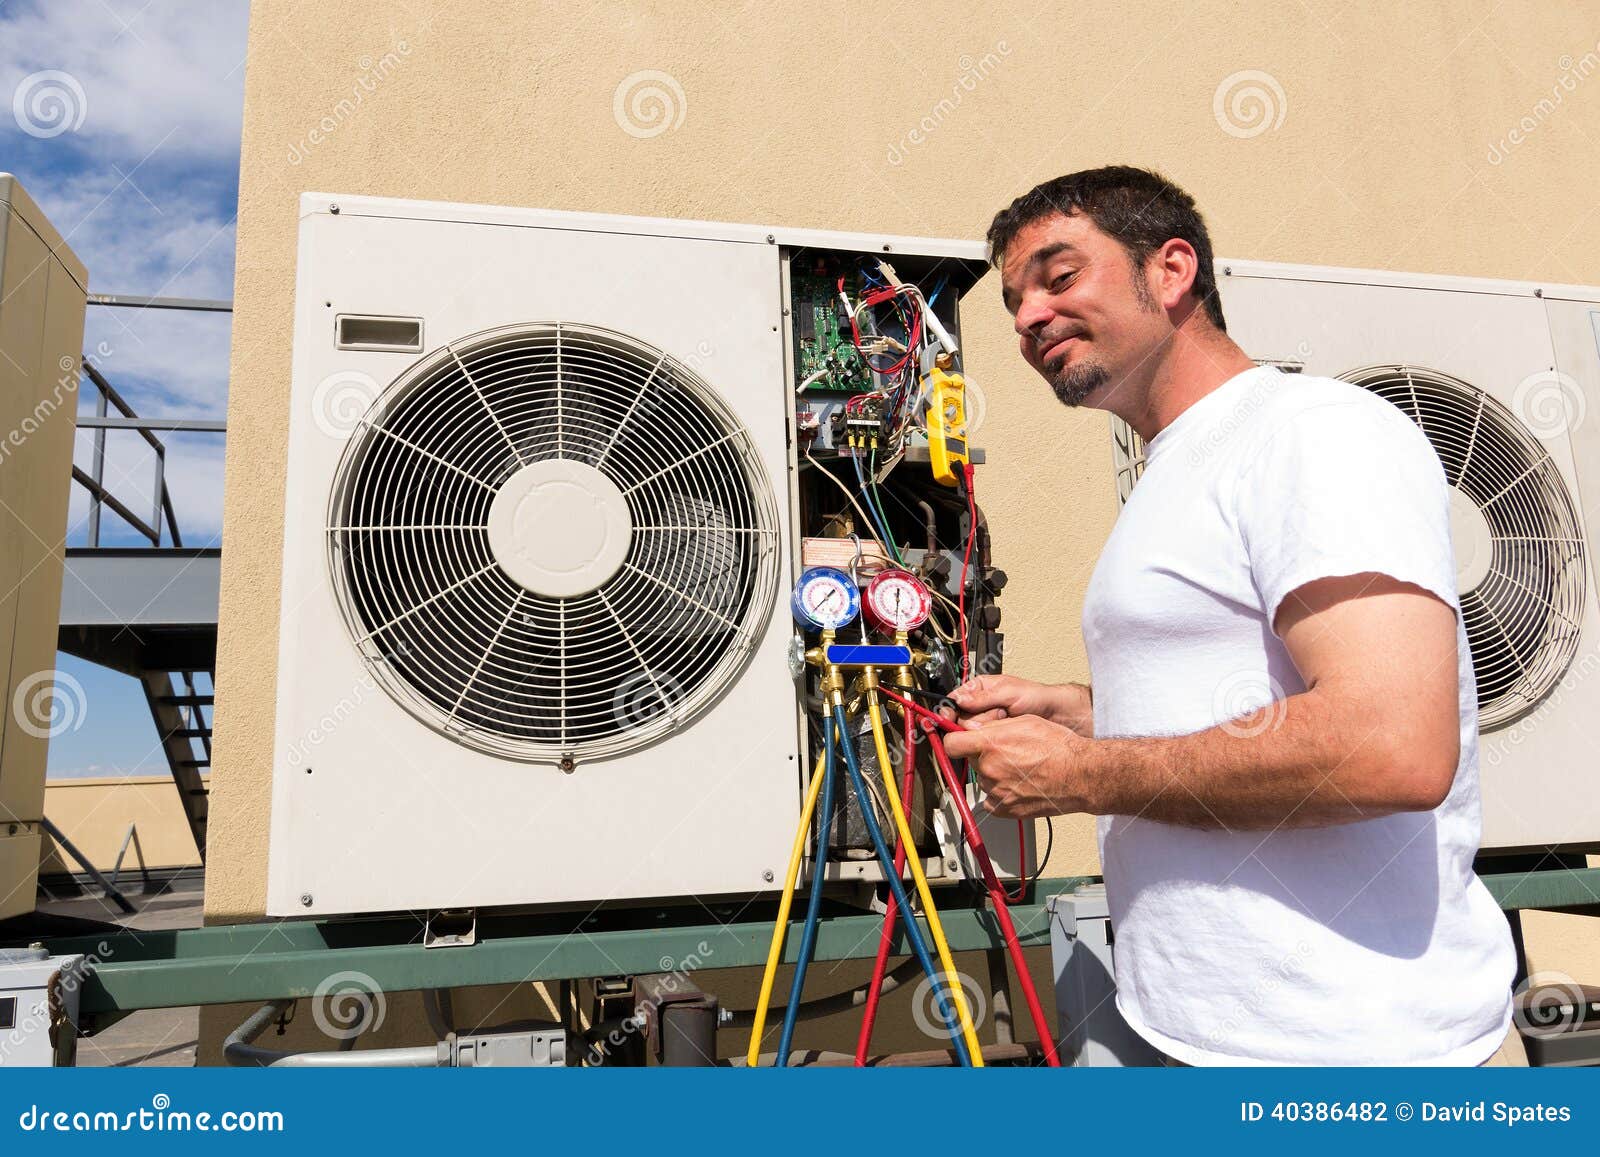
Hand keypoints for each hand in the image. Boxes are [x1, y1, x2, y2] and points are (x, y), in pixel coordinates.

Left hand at [941, 714, 1093, 818]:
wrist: (1080, 775)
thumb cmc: (1058, 747)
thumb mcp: (1024, 721)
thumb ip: (992, 726)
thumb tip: (971, 728)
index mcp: (990, 745)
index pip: (951, 744)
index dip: (953, 739)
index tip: (957, 739)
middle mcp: (989, 769)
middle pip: (971, 761)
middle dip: (982, 754)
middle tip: (1006, 751)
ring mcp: (996, 791)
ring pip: (983, 779)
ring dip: (994, 773)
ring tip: (1020, 768)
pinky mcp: (1005, 809)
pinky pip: (992, 799)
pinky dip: (1000, 793)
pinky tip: (1018, 784)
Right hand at [945, 675, 1093, 734]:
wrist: (1055, 714)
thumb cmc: (1035, 696)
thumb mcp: (1009, 692)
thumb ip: (983, 697)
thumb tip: (960, 699)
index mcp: (978, 689)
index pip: (954, 700)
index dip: (949, 710)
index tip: (947, 718)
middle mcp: (979, 705)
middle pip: (960, 719)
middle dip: (975, 720)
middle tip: (996, 714)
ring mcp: (986, 721)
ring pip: (971, 731)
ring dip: (986, 728)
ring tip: (1006, 720)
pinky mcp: (993, 735)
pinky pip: (982, 740)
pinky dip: (990, 738)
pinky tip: (1003, 732)